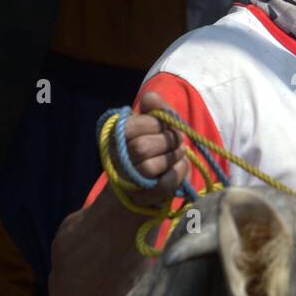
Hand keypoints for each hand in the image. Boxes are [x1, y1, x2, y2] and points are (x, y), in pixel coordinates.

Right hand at [114, 91, 191, 206]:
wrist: (140, 188)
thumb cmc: (149, 150)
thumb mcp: (151, 127)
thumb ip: (154, 110)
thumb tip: (152, 98)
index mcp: (115, 138)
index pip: (132, 127)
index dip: (155, 124)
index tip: (164, 126)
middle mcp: (116, 160)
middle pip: (141, 148)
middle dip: (167, 141)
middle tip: (178, 140)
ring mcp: (128, 181)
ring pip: (150, 167)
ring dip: (173, 157)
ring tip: (179, 153)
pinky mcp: (144, 197)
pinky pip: (164, 184)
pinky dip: (178, 173)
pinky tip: (180, 166)